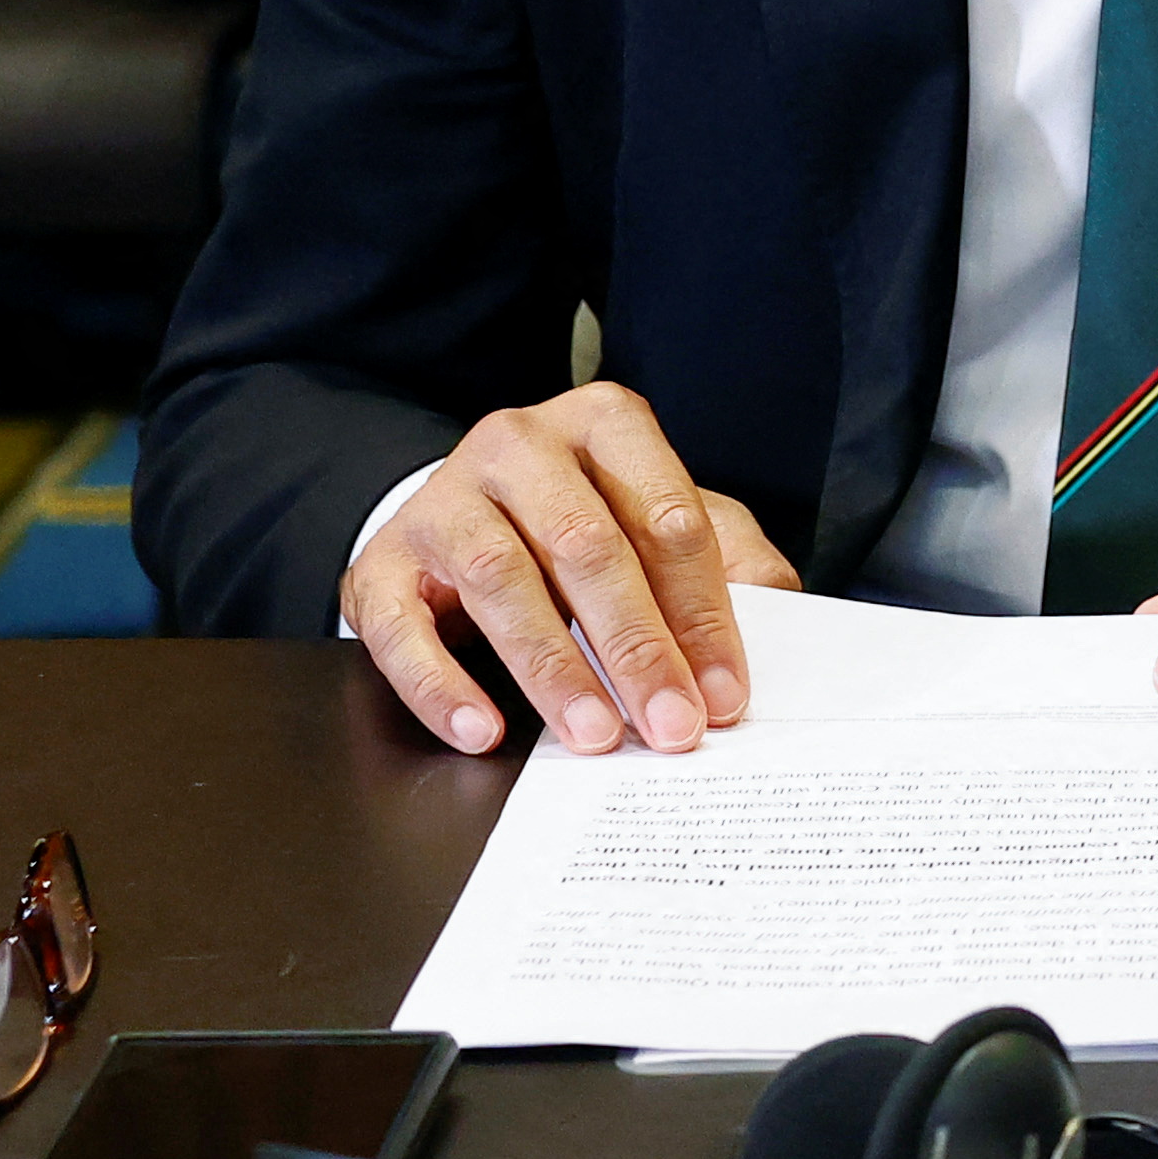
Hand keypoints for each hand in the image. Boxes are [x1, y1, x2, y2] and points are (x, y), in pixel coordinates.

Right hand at [343, 383, 800, 758]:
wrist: (461, 515)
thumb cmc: (583, 521)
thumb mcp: (661, 518)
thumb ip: (726, 555)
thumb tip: (778, 610)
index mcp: (603, 423)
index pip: (667, 518)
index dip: (701, 612)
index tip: (723, 692)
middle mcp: (518, 445)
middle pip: (586, 545)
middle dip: (635, 646)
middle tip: (670, 726)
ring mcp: (442, 499)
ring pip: (499, 580)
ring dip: (552, 668)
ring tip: (594, 735)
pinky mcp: (379, 562)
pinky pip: (400, 628)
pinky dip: (441, 685)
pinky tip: (482, 731)